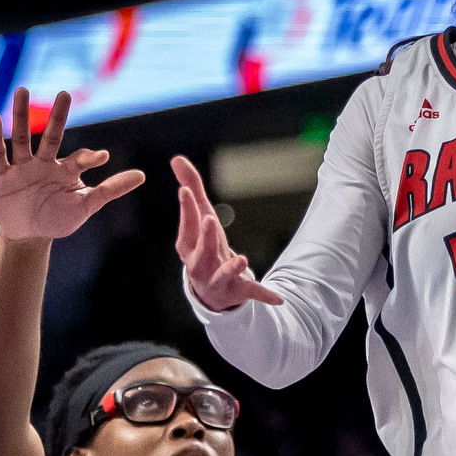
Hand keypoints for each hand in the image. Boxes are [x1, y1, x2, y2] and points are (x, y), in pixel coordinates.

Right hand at [0, 89, 143, 242]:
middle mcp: (45, 163)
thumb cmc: (58, 219)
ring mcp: (22, 167)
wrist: (27, 234)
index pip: (80, 158)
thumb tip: (142, 175)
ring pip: (22, 137)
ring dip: (21, 115)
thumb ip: (111, 190)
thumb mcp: (86, 206)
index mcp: (66, 170)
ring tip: (22, 90)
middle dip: (58, 116)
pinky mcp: (1, 175)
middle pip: (52, 136)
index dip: (90, 157)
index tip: (101, 157)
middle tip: (65, 94)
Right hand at [172, 154, 283, 311]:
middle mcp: (198, 265)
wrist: (210, 288)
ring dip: (232, 267)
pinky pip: (250, 293)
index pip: (186, 226)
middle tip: (210, 219)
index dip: (186, 209)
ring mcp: (217, 280)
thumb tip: (176, 158)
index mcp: (188, 246)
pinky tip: (279, 297)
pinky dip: (264, 294)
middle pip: (201, 251)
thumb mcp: (200, 217)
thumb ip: (191, 186)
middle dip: (206, 237)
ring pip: (223, 274)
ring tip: (242, 259)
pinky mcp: (236, 291)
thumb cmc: (203, 245)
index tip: (185, 190)